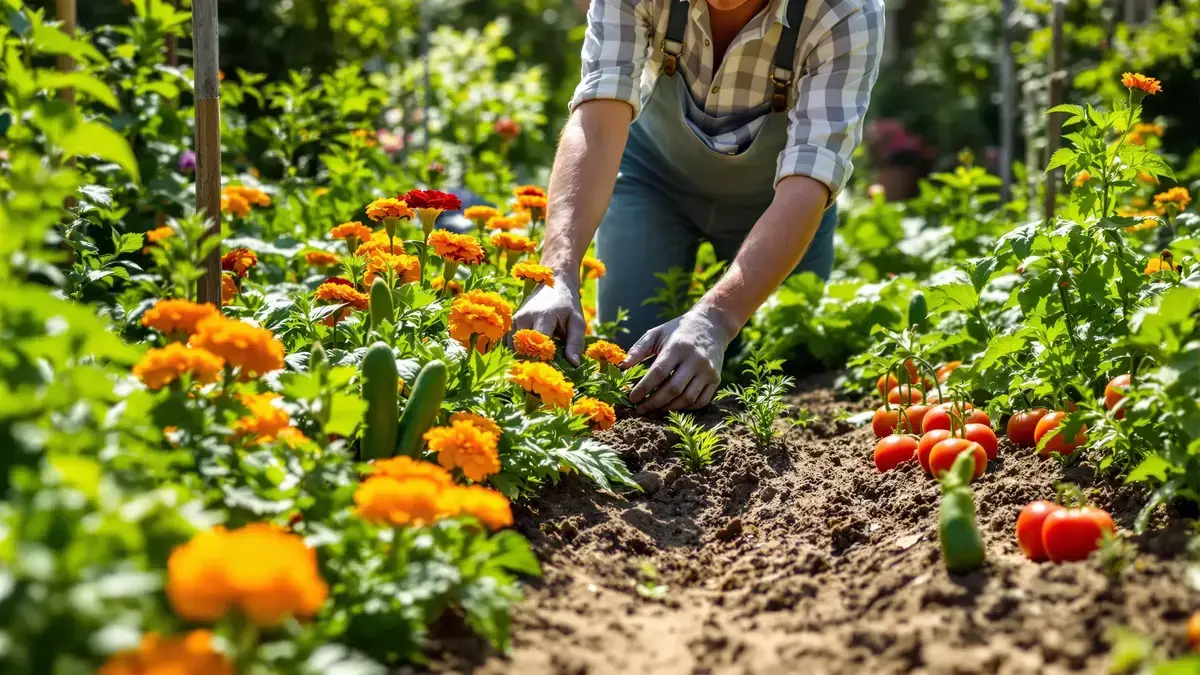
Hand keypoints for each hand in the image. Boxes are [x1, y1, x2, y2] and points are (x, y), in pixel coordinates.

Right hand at [511, 275, 587, 364]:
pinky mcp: (511, 322)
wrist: (554, 283)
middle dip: (530, 361)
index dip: (543, 359)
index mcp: (543, 316)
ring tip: (533, 364)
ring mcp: (515, 319)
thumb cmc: (568, 304)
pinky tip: (524, 357)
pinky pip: (507, 343)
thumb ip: (576, 342)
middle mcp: (524, 317)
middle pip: (521, 348)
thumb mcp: (577, 321)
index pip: (537, 344)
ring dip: (521, 357)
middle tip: (541, 371)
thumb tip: (574, 363)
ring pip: (512, 347)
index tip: (551, 369)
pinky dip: (514, 352)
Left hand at [623, 304, 737, 413]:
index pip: (658, 372)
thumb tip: (621, 366)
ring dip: (668, 408)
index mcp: (678, 346)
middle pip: (673, 389)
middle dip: (654, 402)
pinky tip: (672, 406)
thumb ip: (638, 349)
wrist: (712, 325)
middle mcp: (695, 359)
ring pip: (687, 398)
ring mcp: (708, 370)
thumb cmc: (678, 330)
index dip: (644, 388)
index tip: (632, 398)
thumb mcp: (656, 333)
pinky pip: (701, 401)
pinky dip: (685, 408)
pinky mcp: (716, 379)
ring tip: (654, 409)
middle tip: (640, 409)